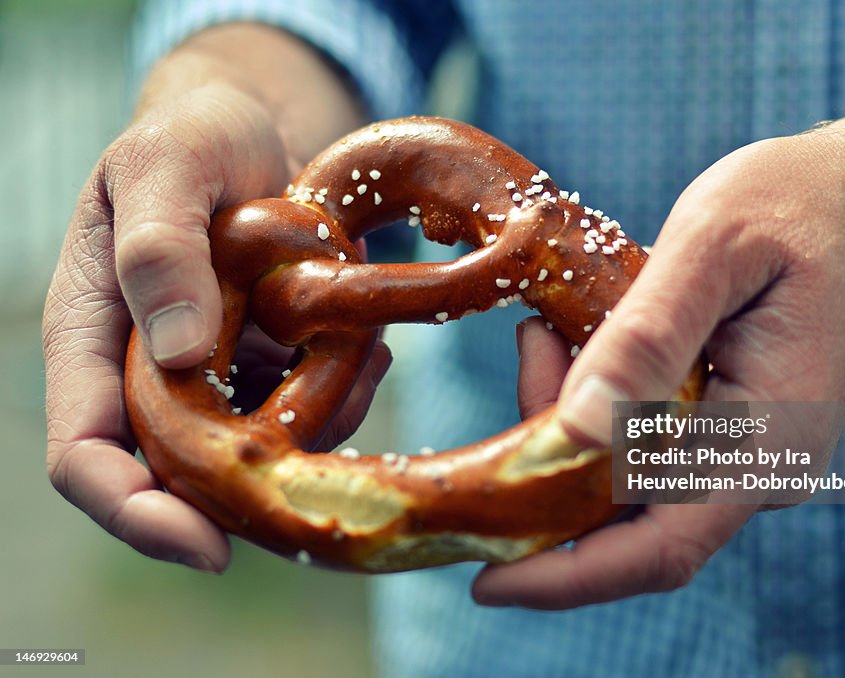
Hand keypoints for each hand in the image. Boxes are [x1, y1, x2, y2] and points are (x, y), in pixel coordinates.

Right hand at [43, 24, 377, 571]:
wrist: (252, 132)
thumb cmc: (195, 137)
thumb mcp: (167, 163)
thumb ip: (160, 247)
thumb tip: (178, 353)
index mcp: (90, 335)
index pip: (85, 455)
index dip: (134, 514)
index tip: (207, 546)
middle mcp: (143, 373)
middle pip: (173, 481)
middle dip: (244, 499)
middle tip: (318, 477)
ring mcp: (209, 377)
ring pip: (249, 456)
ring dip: (309, 437)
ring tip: (357, 363)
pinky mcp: (264, 367)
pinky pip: (302, 414)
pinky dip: (340, 399)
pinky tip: (369, 350)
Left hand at [474, 89, 844, 607]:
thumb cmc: (801, 209)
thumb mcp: (715, 246)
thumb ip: (649, 335)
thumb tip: (579, 426)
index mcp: (770, 442)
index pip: (660, 548)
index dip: (567, 576)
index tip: (487, 582)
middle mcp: (756, 468)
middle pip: (623, 516)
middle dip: (548, 461)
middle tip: (535, 346)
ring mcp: (739, 453)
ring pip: (621, 479)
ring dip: (566, 422)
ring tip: (554, 329)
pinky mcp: (720, 429)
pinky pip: (637, 442)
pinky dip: (590, 405)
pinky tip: (578, 336)